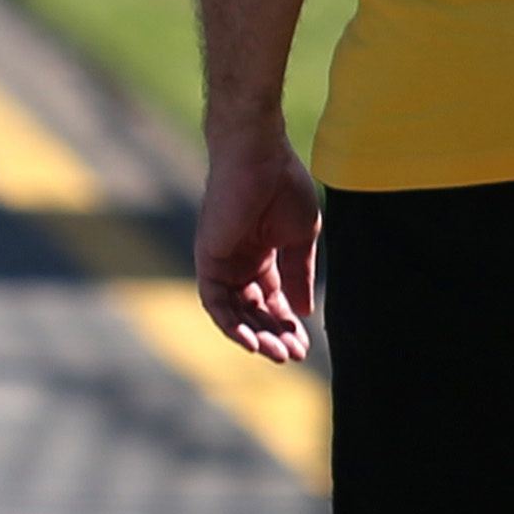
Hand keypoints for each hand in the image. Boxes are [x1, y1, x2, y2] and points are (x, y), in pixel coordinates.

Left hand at [196, 121, 322, 364]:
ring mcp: (221, 262)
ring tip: (278, 353)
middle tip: (295, 356)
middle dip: (274, 336)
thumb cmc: (283, 186)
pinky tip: (251, 341)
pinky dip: (231, 324)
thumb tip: (304, 312)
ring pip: (234, 313)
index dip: (287, 323)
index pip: (272, 300)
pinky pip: (215, 302)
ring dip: (254, 336)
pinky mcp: (207, 260)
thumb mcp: (300, 238)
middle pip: (253, 311)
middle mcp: (239, 262)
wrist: (260, 157)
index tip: (305, 345)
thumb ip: (298, 274)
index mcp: (262, 254)